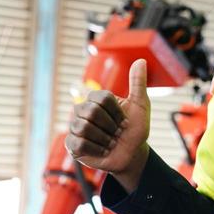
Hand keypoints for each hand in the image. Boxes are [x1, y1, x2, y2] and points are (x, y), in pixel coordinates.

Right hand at [66, 59, 151, 184]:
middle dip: (111, 126)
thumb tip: (141, 60)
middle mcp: (83, 111)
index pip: (101, 97)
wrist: (133, 154)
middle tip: (117, 132)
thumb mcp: (140, 105)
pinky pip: (79, 143)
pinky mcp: (72, 145)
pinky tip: (102, 150)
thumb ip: (138, 83)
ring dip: (104, 138)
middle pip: (91, 112)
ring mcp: (75, 127)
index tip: (124, 120)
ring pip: (84, 127)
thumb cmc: (135, 129)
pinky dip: (96, 149)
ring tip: (110, 142)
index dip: (116, 112)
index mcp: (97, 100)